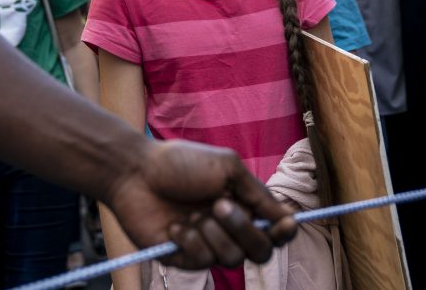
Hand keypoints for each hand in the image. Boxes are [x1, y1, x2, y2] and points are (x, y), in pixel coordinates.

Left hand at [104, 139, 296, 268]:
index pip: (275, 229)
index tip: (284, 223)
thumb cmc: (181, 163)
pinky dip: (189, 241)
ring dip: (213, 233)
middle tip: (219, 205)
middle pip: (260, 250)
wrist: (136, 172)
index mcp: (243, 205)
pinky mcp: (184, 259)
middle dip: (244, 229)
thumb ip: (258, 193)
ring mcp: (207, 245)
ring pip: (232, 259)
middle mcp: (228, 229)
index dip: (283, 230)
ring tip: (192, 213)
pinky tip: (173, 226)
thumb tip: (289, 215)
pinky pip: (202, 262)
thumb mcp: (227, 167)